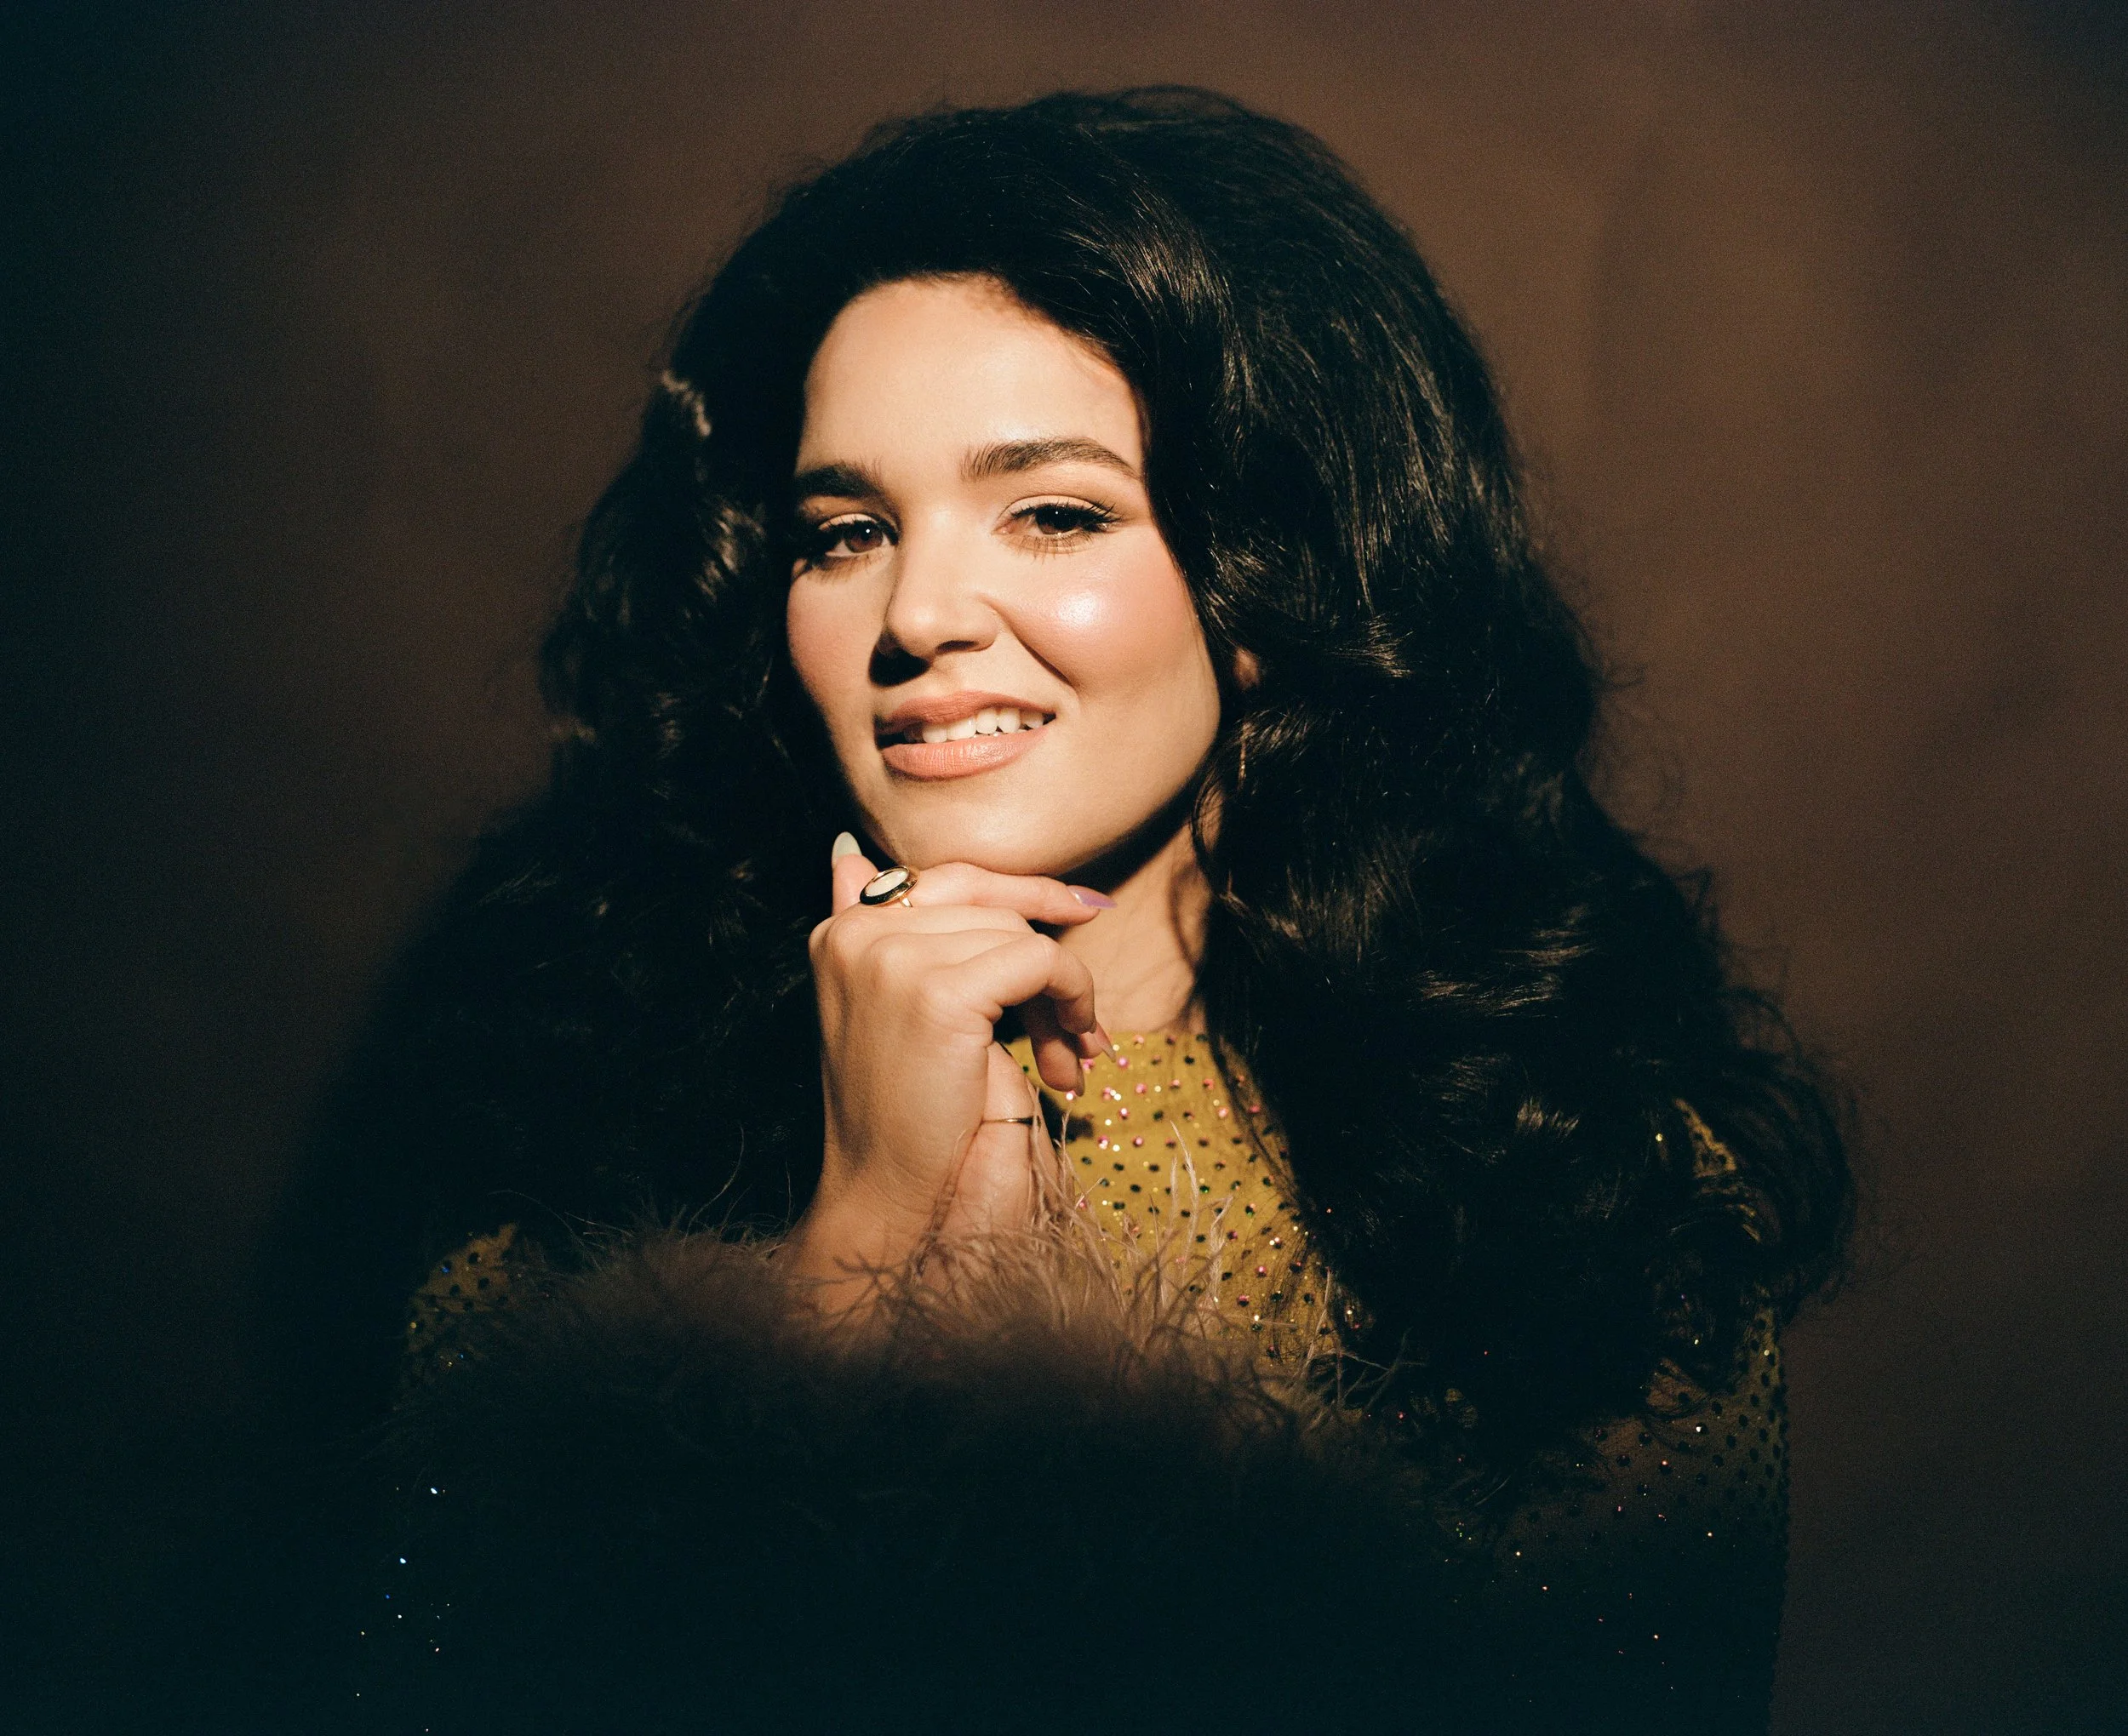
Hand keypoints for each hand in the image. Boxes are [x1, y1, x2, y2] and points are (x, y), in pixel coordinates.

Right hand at [783, 835, 1112, 1299]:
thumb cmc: (895, 1112)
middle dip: (1046, 967)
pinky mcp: (940, 992)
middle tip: (1077, 1034)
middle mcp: (857, 932)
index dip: (1022, 891)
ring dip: (1063, 998)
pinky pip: (1040, 962)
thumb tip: (849, 849)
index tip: (1084, 908)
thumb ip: (877, 931)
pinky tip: (1072, 1049)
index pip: (950, 879)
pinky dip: (1073, 997)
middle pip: (992, 908)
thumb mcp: (878, 1007)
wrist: (883, 1192)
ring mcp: (893, 958)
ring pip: (1020, 936)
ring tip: (1066, 1062)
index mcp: (839, 929)